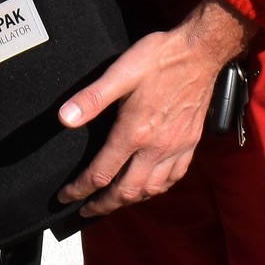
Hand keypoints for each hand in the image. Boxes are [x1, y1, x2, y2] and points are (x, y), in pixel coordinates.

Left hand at [56, 0, 253, 217]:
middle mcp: (156, 147)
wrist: (200, 52)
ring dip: (129, 200)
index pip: (101, 173)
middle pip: (126, 191)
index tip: (66, 196)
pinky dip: (157, 189)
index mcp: (134, 132)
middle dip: (103, 205)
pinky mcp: (190, 144)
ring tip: (113, 202)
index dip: (80, 189)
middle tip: (85, 211)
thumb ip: (91, 99)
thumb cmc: (158, 58)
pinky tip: (150, 186)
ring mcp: (176, 148)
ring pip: (151, 189)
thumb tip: (64, 119)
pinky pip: (173, 178)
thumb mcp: (120, 73)